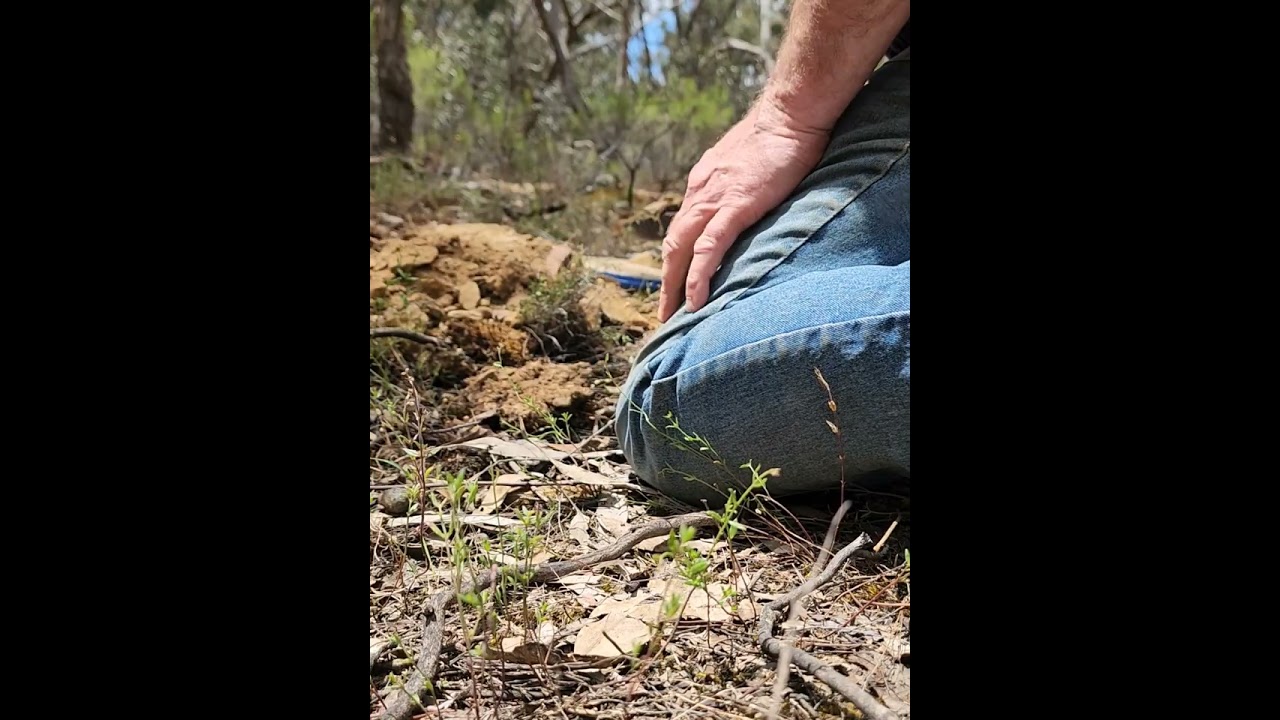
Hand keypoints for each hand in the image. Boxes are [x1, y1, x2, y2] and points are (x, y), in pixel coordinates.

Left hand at [659, 100, 829, 321]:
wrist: (789, 112)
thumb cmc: (779, 134)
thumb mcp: (749, 161)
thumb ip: (738, 181)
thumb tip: (742, 197)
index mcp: (703, 183)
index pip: (683, 227)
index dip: (675, 257)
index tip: (674, 282)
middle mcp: (700, 193)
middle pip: (673, 244)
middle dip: (666, 280)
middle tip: (664, 312)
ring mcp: (715, 200)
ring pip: (682, 249)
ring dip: (673, 285)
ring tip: (672, 317)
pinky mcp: (735, 206)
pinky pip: (708, 248)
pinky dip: (697, 276)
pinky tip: (694, 301)